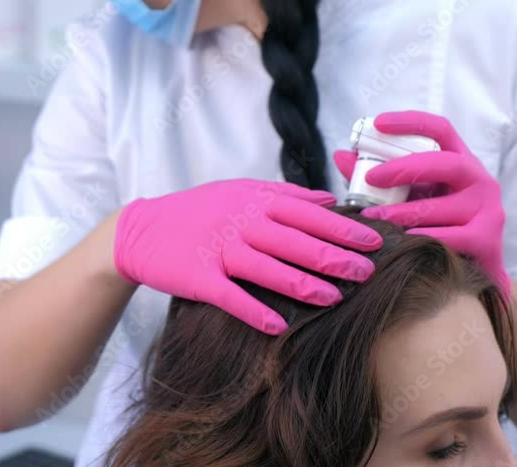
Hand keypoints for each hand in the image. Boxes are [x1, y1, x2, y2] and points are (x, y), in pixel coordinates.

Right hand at [114, 179, 382, 334]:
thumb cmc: (198, 211)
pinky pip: (231, 297)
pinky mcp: (198, 278)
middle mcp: (239, 223)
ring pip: (267, 269)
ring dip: (302, 285)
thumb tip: (329, 201)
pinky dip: (255, 311)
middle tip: (367, 273)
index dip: (342, 228)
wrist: (142, 230)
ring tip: (333, 299)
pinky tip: (279, 326)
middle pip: (294, 242)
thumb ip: (283, 194)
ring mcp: (218, 250)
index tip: (374, 241)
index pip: (308, 214)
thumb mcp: (239, 191)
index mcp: (254, 200)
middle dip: (334, 257)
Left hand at [333, 111, 510, 293]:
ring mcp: (488, 210)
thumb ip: (379, 178)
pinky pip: (447, 237)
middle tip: (371, 178)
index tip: (378, 123)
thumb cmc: (437, 225)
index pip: (440, 130)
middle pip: (446, 163)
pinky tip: (398, 242)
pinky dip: (419, 238)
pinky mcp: (486, 239)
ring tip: (371, 218)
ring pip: (440, 207)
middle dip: (404, 168)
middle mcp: (479, 180)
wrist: (474, 271)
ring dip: (401, 212)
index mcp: (460, 162)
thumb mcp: (411, 196)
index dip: (411, 122)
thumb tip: (341, 156)